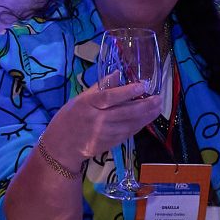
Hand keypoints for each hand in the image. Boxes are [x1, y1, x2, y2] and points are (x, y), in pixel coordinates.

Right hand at [40, 80, 164, 172]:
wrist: (61, 146)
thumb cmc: (70, 117)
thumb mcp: (81, 98)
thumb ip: (100, 87)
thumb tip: (118, 73)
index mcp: (88, 104)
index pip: (110, 97)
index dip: (127, 92)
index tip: (143, 85)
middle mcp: (97, 119)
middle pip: (125, 112)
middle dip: (145, 106)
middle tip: (158, 99)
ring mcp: (104, 134)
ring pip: (130, 124)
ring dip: (146, 117)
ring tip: (157, 108)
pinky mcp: (109, 144)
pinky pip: (127, 133)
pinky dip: (139, 126)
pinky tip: (146, 119)